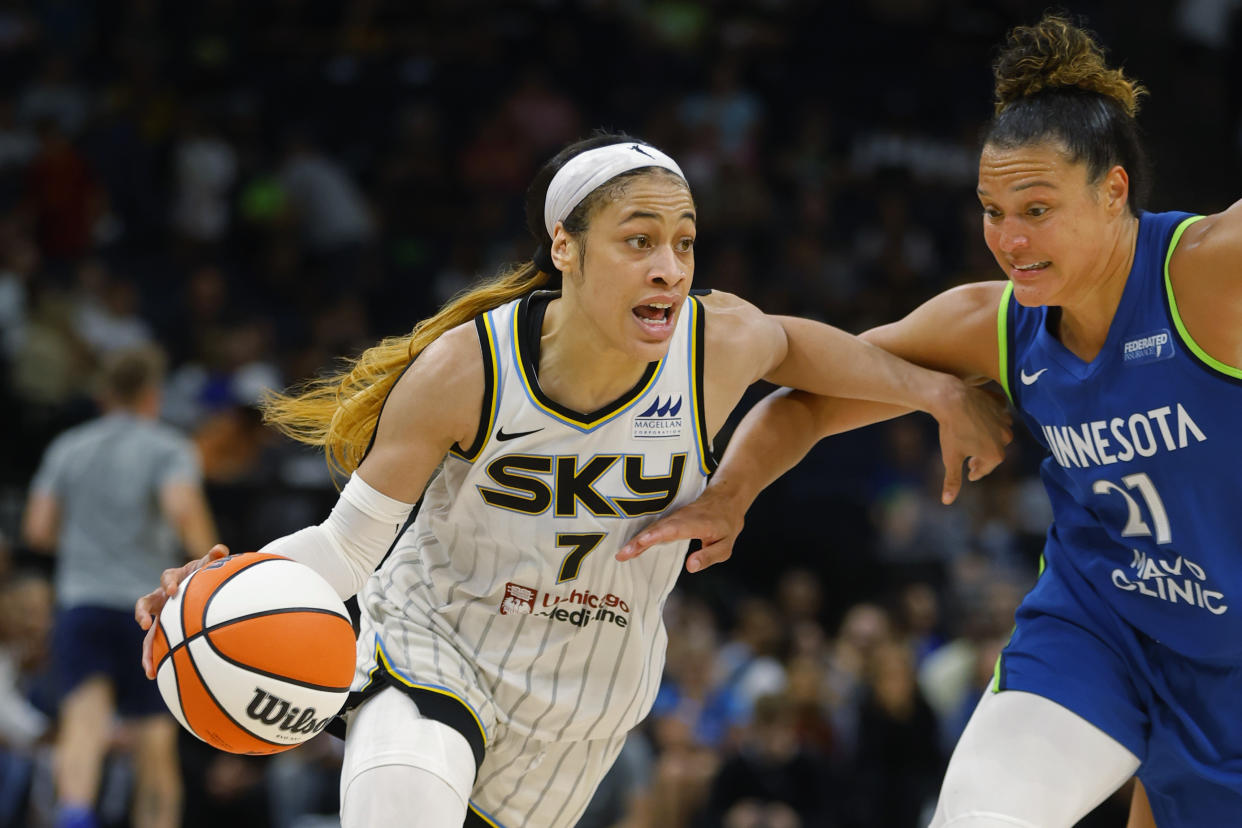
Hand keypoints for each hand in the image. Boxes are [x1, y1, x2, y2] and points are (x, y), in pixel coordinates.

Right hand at [135, 543, 229, 677]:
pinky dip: (155, 659)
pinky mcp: (164, 631)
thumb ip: (213, 558)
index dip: (169, 583)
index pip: (167, 577)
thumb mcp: (210, 565)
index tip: (174, 590)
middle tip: (145, 625)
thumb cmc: (207, 574)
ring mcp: (161, 616)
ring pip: (148, 632)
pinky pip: (157, 646)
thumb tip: (220, 549)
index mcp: (174, 579)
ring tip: (148, 667)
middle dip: (143, 614)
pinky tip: (155, 676)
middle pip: (145, 604)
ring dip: (146, 648)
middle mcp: (162, 599)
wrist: (204, 585)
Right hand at [616, 486, 744, 572]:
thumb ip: (709, 556)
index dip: (657, 535)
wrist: (725, 498)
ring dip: (636, 540)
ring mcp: (674, 516)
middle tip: (622, 555)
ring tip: (621, 554)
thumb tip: (691, 567)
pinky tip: (630, 548)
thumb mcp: (725, 545)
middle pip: (657, 529)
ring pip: (652, 528)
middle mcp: (681, 518)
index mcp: (697, 523)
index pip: (674, 529)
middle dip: (639, 541)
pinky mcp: (669, 519)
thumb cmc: (726, 524)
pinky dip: (641, 537)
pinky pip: (654, 528)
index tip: (642, 542)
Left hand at [934, 380, 1012, 504]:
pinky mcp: (1002, 404)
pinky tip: (981, 419)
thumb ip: (952, 480)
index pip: (984, 468)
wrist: (952, 398)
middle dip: (982, 457)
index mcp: (996, 454)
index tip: (969, 474)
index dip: (975, 472)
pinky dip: (991, 418)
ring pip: (997, 433)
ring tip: (975, 439)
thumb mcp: (950, 458)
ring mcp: (1005, 420)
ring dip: (988, 438)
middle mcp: (1006, 438)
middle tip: (970, 461)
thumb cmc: (951, 430)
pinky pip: (999, 414)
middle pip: (993, 452)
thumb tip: (947, 501)